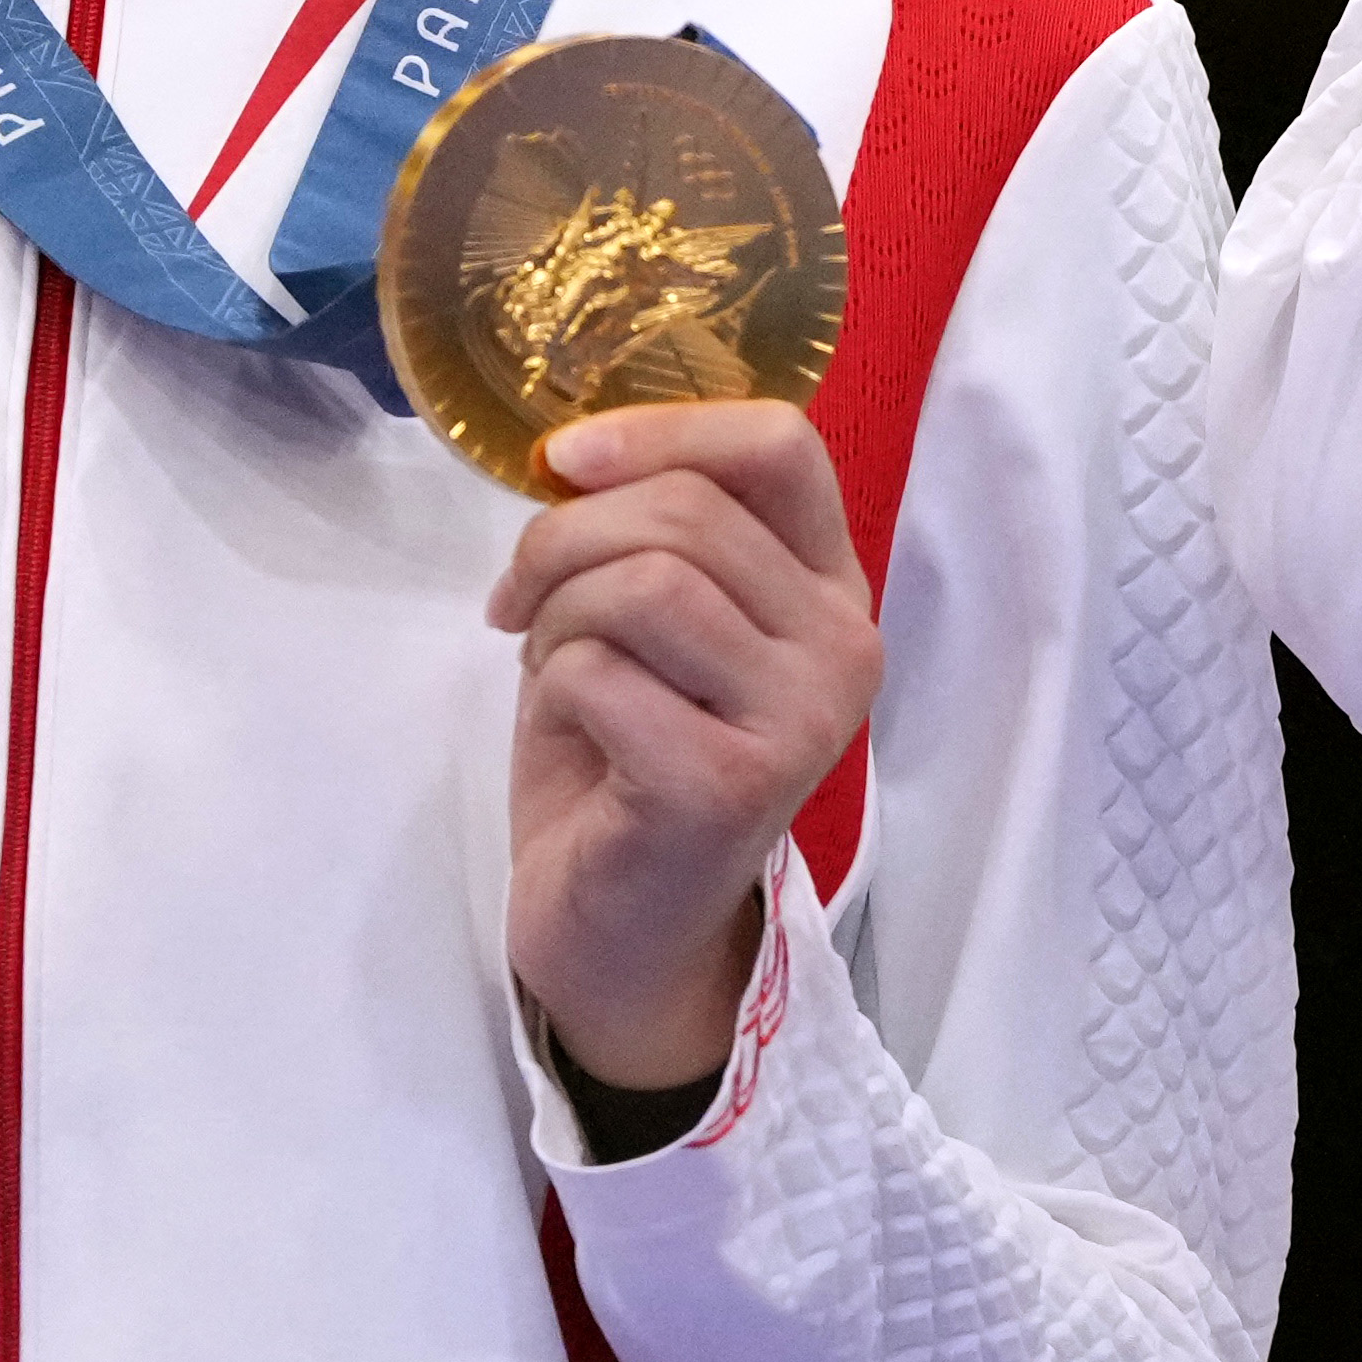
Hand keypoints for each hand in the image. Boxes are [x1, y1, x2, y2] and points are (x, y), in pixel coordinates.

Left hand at [485, 400, 877, 1098]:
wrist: (622, 933)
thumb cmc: (628, 760)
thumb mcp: (656, 622)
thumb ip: (653, 530)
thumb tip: (575, 449)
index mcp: (832, 587)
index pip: (780, 445)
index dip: (663, 428)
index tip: (565, 461)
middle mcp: (843, 645)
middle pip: (687, 510)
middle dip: (565, 538)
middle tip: (518, 600)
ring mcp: (797, 719)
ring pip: (644, 582)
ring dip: (559, 613)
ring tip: (550, 664)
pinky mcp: (728, 784)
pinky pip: (602, 673)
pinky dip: (553, 687)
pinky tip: (568, 730)